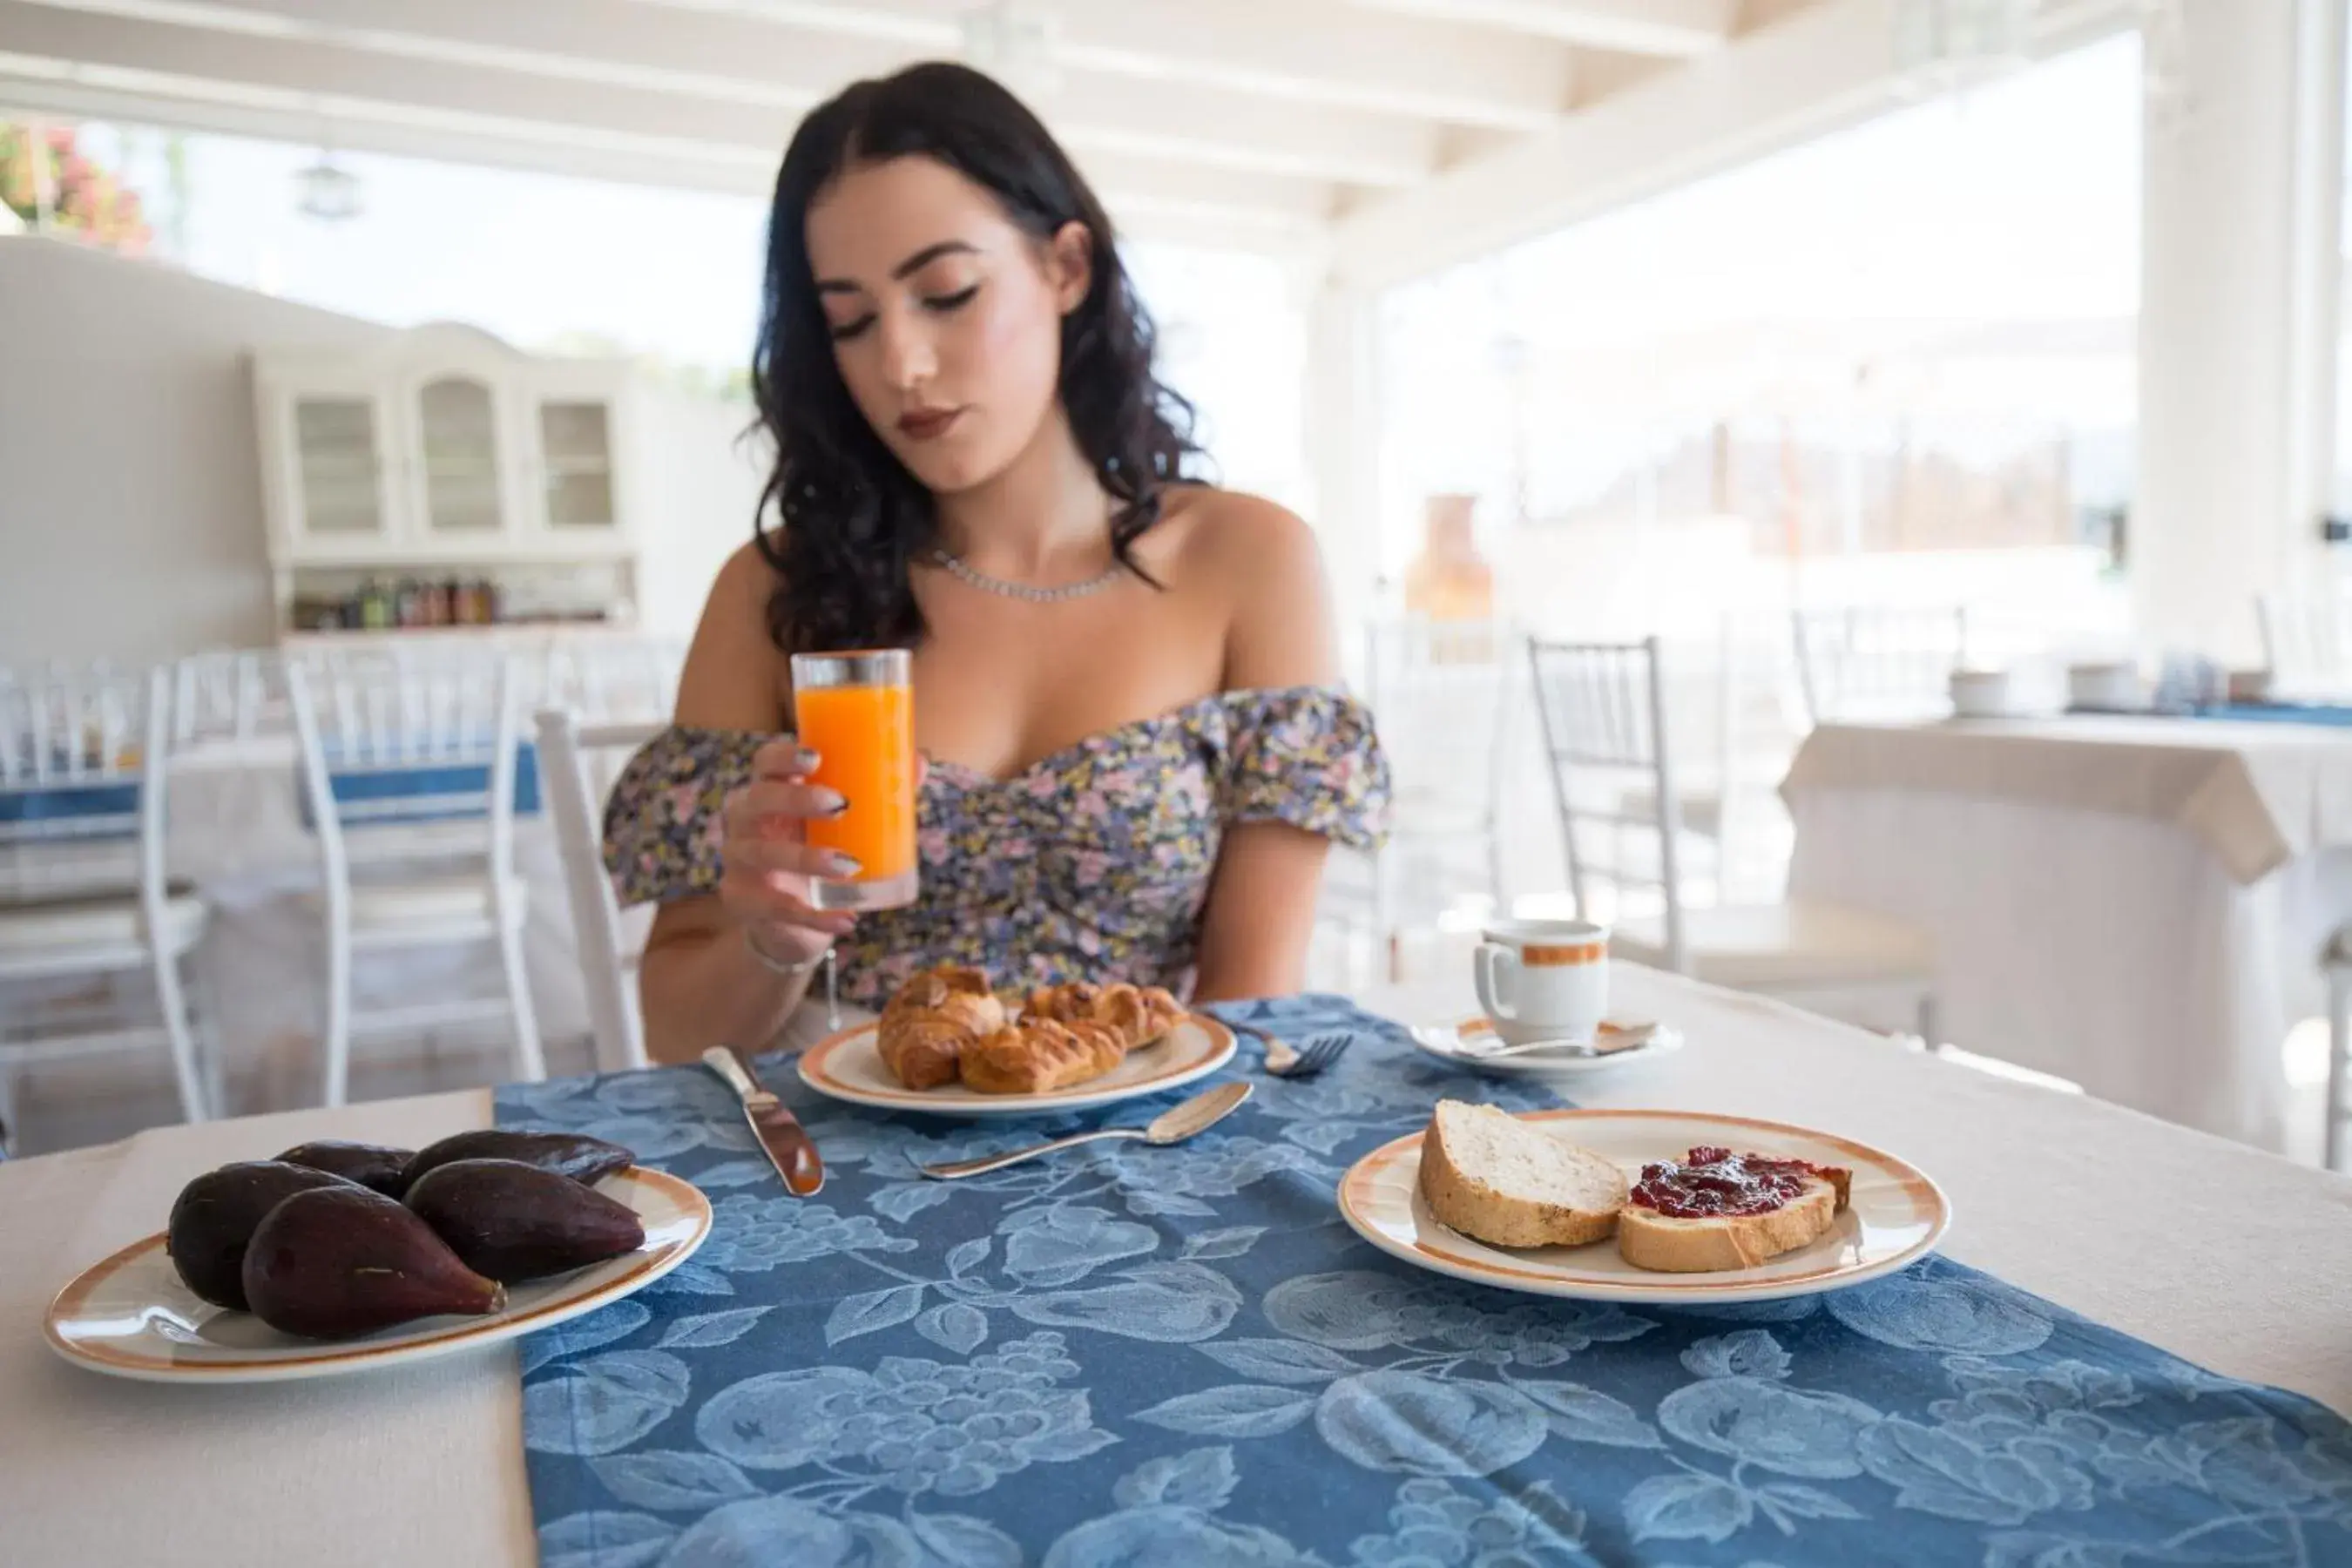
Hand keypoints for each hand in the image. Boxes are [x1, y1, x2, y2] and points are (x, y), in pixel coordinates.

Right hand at [717, 739, 859, 968]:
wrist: (792, 920)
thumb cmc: (818, 852)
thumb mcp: (843, 825)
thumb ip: (877, 792)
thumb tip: (919, 761)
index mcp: (770, 791)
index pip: (765, 762)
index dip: (784, 756)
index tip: (817, 757)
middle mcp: (745, 820)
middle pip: (757, 799)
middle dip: (796, 798)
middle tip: (840, 804)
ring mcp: (739, 860)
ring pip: (763, 853)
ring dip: (808, 858)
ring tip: (851, 865)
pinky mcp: (742, 900)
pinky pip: (775, 907)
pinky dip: (816, 916)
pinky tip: (847, 921)